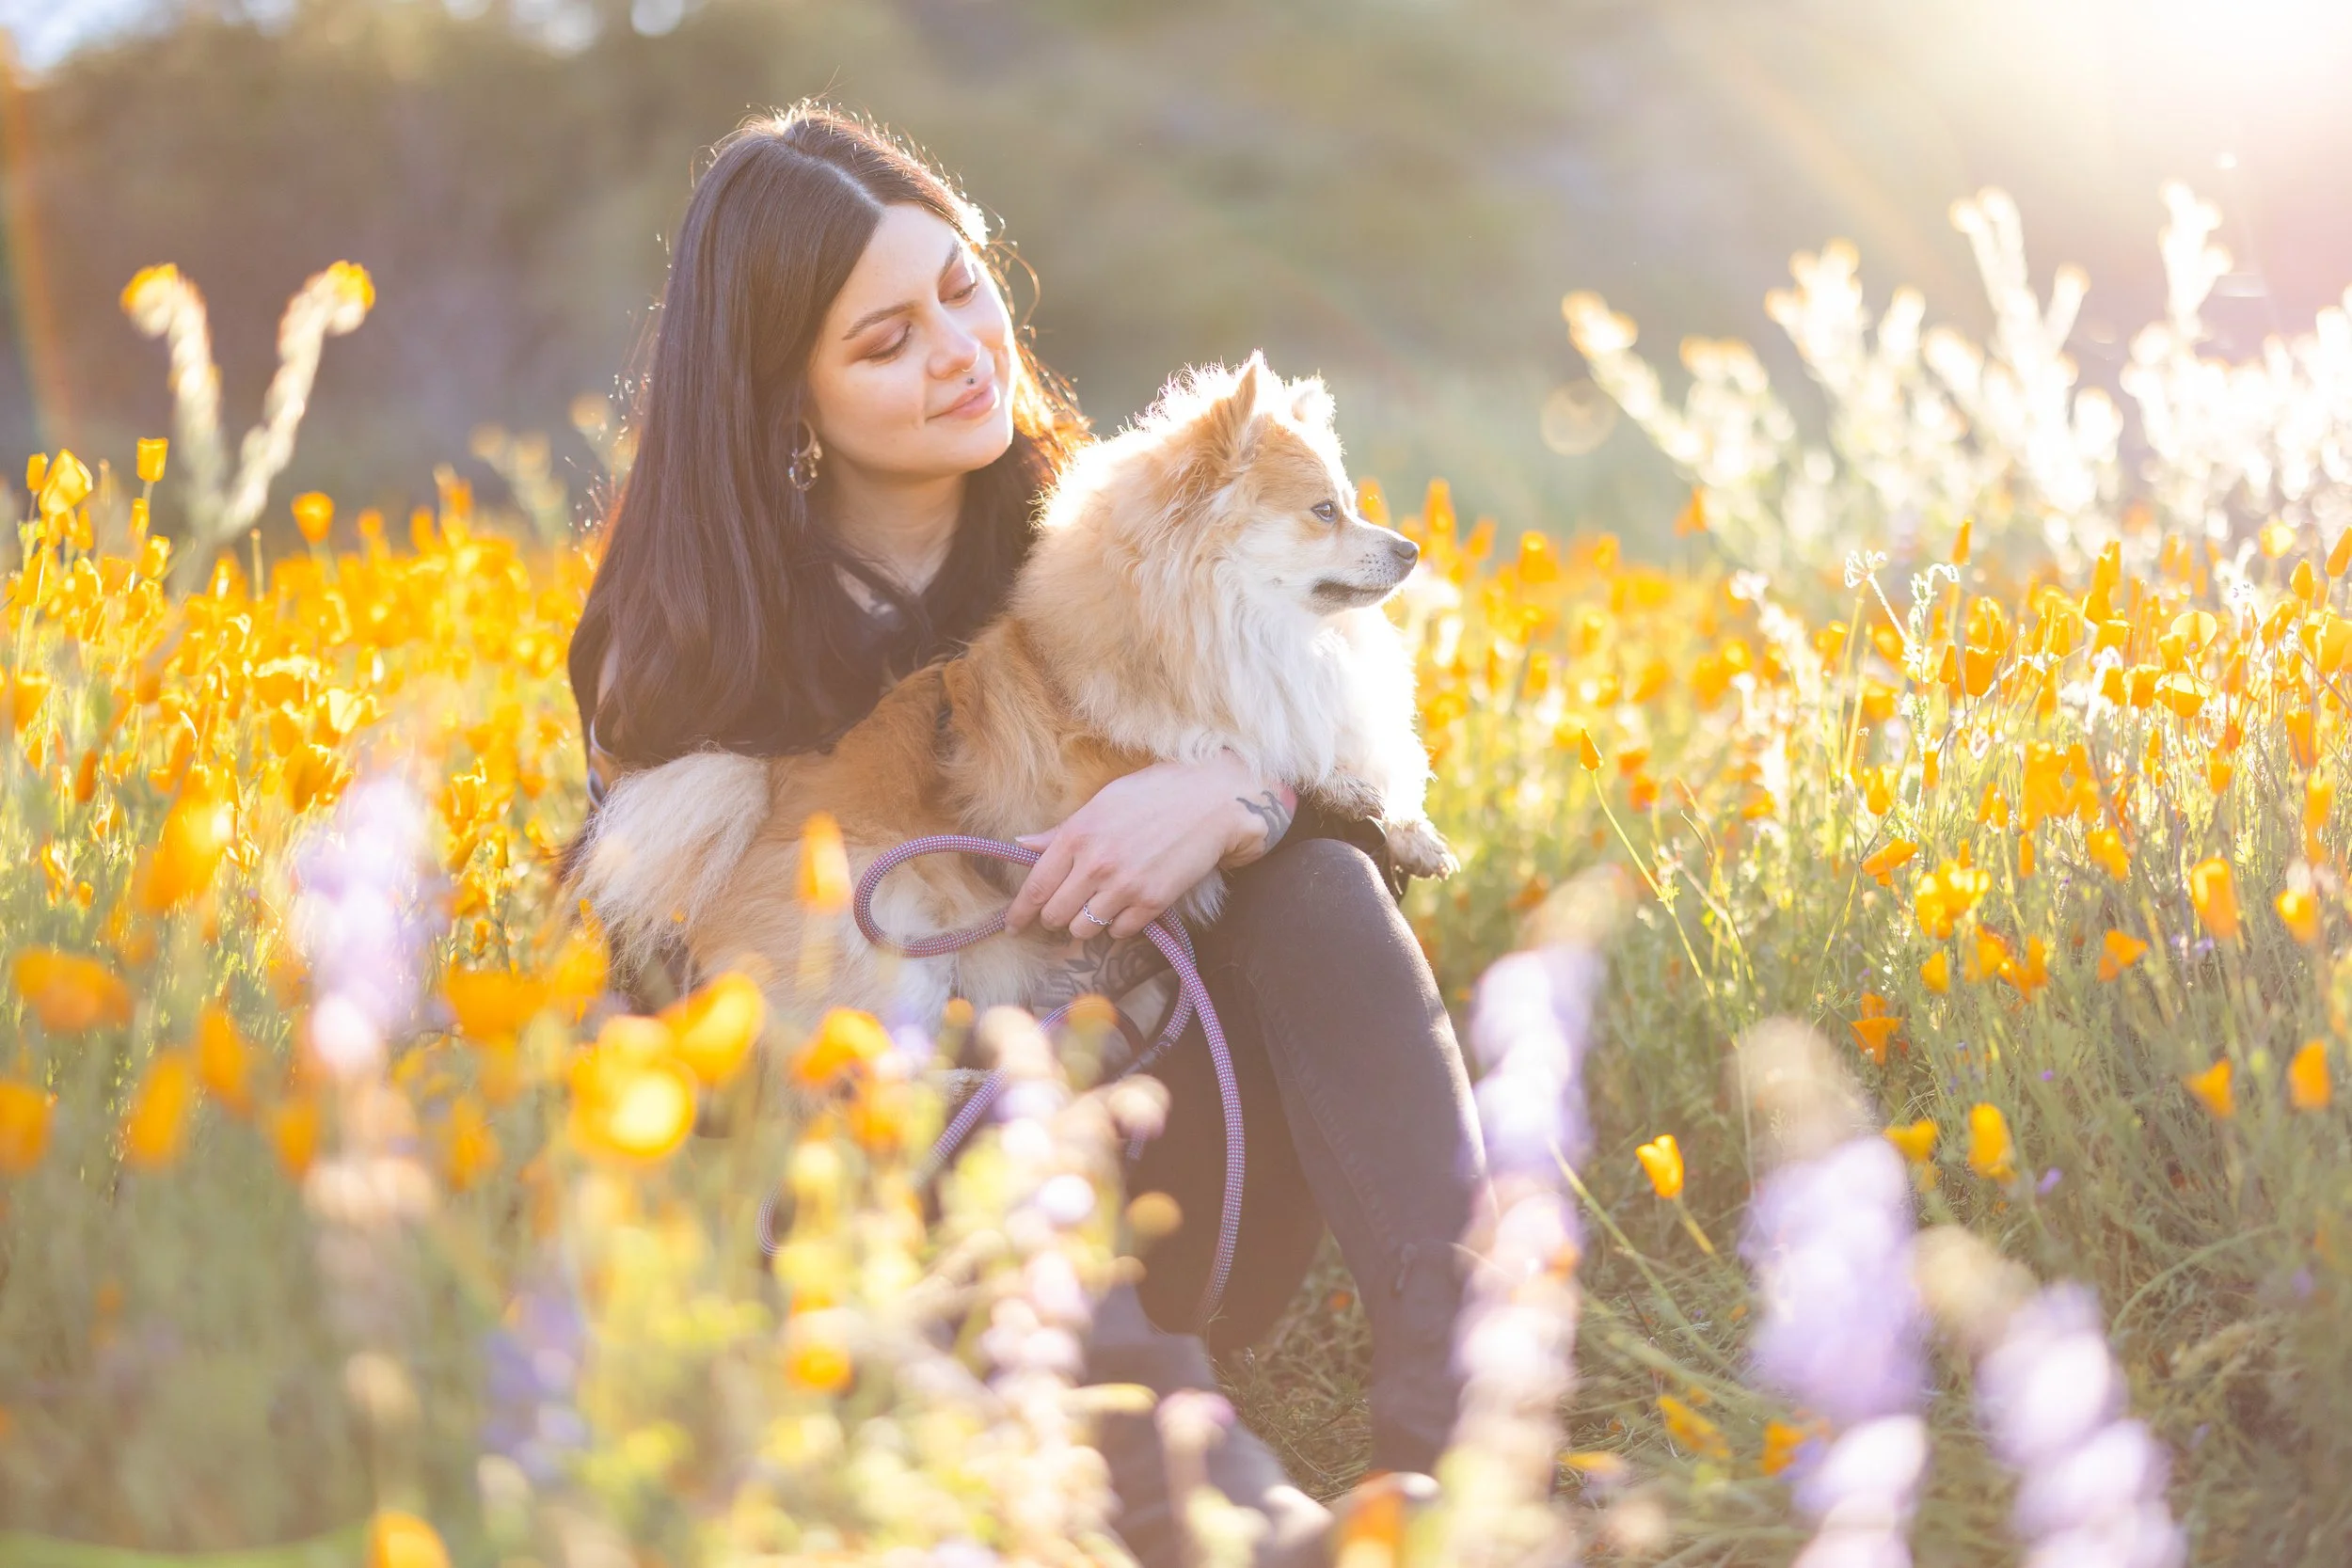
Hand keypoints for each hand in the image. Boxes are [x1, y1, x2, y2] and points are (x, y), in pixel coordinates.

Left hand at [1005, 753, 1296, 938]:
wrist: (1213, 800)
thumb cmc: (1156, 793)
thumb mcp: (1102, 802)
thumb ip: (1061, 831)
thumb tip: (1021, 845)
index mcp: (1078, 834)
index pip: (1035, 888)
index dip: (1018, 913)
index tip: (1012, 925)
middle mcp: (1096, 864)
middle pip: (1055, 916)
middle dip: (1054, 917)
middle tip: (1064, 909)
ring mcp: (1125, 886)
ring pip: (1084, 929)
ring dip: (1086, 923)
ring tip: (1099, 906)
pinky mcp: (1153, 902)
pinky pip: (1120, 932)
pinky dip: (1119, 925)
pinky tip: (1127, 905)